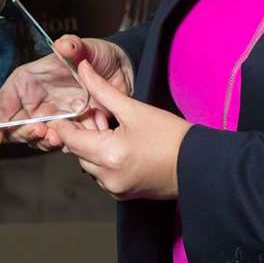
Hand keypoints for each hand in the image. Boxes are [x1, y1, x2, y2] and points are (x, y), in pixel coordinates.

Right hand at [0, 35, 134, 149]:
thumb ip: (74, 46)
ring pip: (37, 138)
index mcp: (32, 80)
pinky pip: (61, 143)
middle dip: (21, 133)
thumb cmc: (98, 55)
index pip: (6, 98)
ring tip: (56, 136)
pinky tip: (71, 141)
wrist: (122, 72)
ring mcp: (53, 117)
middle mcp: (38, 101)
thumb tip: (64, 44)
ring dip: (43, 141)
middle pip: (16, 124)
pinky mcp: (70, 130)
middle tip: (38, 131)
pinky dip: (64, 145)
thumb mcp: (87, 47)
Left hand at [55, 61, 188, 199]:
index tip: (66, 111)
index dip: (65, 124)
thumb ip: (103, 90)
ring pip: (89, 165)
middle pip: (78, 153)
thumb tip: (83, 68)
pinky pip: (102, 175)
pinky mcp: (123, 194)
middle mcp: (107, 177)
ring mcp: (115, 189)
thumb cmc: (170, 135)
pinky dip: (104, 162)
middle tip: (95, 115)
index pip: (70, 139)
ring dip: (93, 148)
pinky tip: (120, 147)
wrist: (198, 164)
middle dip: (82, 134)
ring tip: (111, 130)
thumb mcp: (135, 109)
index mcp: (108, 155)